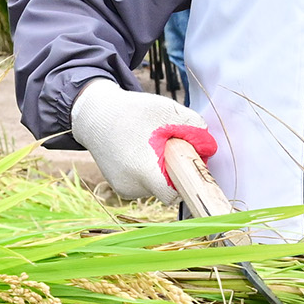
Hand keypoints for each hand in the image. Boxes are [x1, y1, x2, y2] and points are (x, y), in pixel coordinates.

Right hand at [71, 79, 211, 205]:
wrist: (93, 115)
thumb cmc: (131, 111)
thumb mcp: (167, 110)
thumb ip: (193, 127)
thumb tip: (209, 148)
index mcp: (143, 169)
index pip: (175, 193)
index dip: (186, 179)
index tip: (189, 163)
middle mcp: (131, 186)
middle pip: (168, 189)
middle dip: (174, 170)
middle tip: (169, 145)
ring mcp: (124, 189)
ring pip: (157, 187)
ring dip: (161, 170)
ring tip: (150, 145)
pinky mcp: (120, 188)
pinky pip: (145, 185)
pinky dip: (149, 171)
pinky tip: (140, 152)